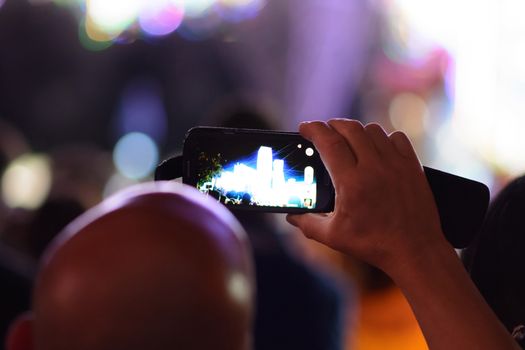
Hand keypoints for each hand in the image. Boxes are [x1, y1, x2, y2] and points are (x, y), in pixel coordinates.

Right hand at [287, 119, 444, 274]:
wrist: (414, 251)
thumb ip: (308, 223)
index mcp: (351, 183)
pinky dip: (383, 138)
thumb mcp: (334, 237)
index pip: (329, 142)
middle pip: (349, 129)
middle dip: (332, 125)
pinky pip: (396, 137)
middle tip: (324, 131)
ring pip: (372, 130)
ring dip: (356, 131)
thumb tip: (291, 216)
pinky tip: (376, 149)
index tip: (304, 128)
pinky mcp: (412, 166)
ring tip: (348, 140)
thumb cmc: (373, 245)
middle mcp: (374, 168)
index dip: (313, 129)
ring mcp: (396, 165)